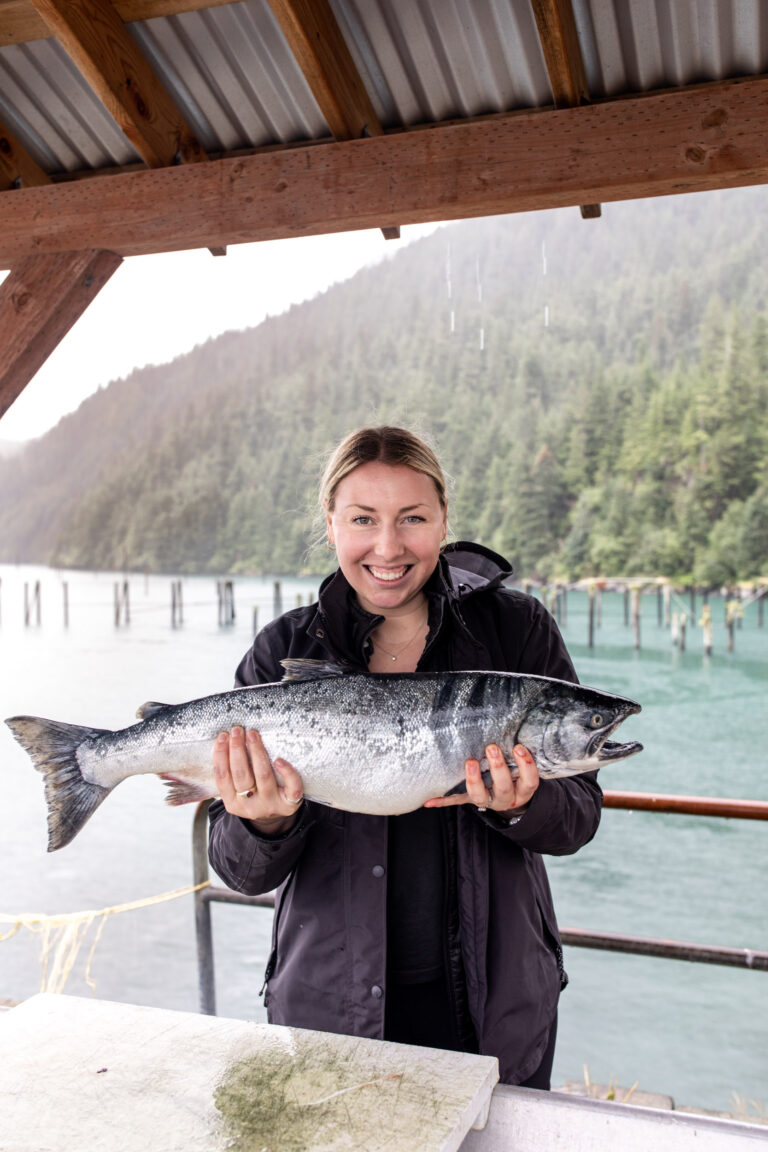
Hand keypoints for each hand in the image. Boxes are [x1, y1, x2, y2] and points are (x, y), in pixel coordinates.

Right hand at [213, 726, 303, 832]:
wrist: (274, 819)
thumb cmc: (254, 796)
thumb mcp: (236, 793)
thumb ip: (230, 774)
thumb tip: (225, 741)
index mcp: (232, 803)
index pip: (223, 777)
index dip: (221, 755)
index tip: (222, 736)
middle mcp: (250, 806)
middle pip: (241, 775)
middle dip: (237, 749)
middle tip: (237, 730)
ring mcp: (270, 805)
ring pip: (263, 776)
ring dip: (257, 752)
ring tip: (253, 735)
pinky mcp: (289, 804)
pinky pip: (291, 788)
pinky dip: (287, 773)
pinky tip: (279, 760)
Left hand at [423, 744, 537, 814]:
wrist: (508, 797)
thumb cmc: (516, 773)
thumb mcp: (523, 766)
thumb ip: (520, 751)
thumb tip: (515, 719)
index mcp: (523, 789)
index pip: (529, 781)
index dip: (526, 765)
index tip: (518, 747)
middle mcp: (507, 798)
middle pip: (504, 788)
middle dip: (498, 768)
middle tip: (492, 748)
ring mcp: (488, 801)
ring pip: (480, 796)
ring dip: (474, 780)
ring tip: (469, 762)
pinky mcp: (471, 800)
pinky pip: (457, 801)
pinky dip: (443, 801)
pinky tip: (429, 801)